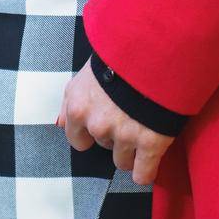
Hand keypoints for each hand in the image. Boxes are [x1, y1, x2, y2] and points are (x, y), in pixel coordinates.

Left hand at [58, 59, 175, 185]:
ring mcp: (124, 135)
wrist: (157, 45)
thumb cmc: (123, 51)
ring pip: (123, 161)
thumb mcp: (89, 69)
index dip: (92, 132)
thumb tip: (61, 123)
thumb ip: (73, 97)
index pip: (77, 139)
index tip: (105, 122)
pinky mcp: (150, 143)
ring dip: (133, 149)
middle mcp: (97, 124)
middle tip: (131, 113)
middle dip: (116, 135)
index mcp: (78, 105)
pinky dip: (147, 169)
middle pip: (104, 145)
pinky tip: (152, 155)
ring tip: (145, 126)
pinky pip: (143, 174)